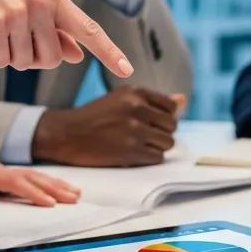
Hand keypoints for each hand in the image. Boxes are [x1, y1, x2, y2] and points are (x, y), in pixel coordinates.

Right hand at [0, 0, 132, 78]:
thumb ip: (56, 28)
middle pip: (51, 60)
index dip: (109, 52)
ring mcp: (18, 14)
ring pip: (23, 64)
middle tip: (12, 36)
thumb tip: (77, 55)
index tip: (128, 70)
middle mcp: (41, 4)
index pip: (89, 29)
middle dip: (31, 57)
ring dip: (7, 54)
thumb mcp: (31, 0)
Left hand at [0, 150, 80, 206]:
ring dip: (53, 184)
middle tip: (74, 197)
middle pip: (31, 178)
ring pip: (32, 177)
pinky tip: (53, 189)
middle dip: (54, 187)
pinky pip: (26, 180)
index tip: (50, 203)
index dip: (33, 193)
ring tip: (74, 192)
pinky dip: (43, 184)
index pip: (15, 183)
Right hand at [33, 87, 181, 165]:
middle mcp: (136, 108)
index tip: (149, 123)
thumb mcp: (122, 100)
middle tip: (143, 137)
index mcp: (135, 92)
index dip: (163, 118)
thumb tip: (183, 100)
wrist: (67, 134)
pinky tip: (134, 155)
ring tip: (138, 145)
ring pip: (167, 143)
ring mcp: (134, 130)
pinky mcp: (130, 151)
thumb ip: (153, 101)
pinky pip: (157, 158)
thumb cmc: (95, 117)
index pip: (170, 107)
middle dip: (161, 133)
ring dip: (156, 147)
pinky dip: (149, 159)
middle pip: (172, 126)